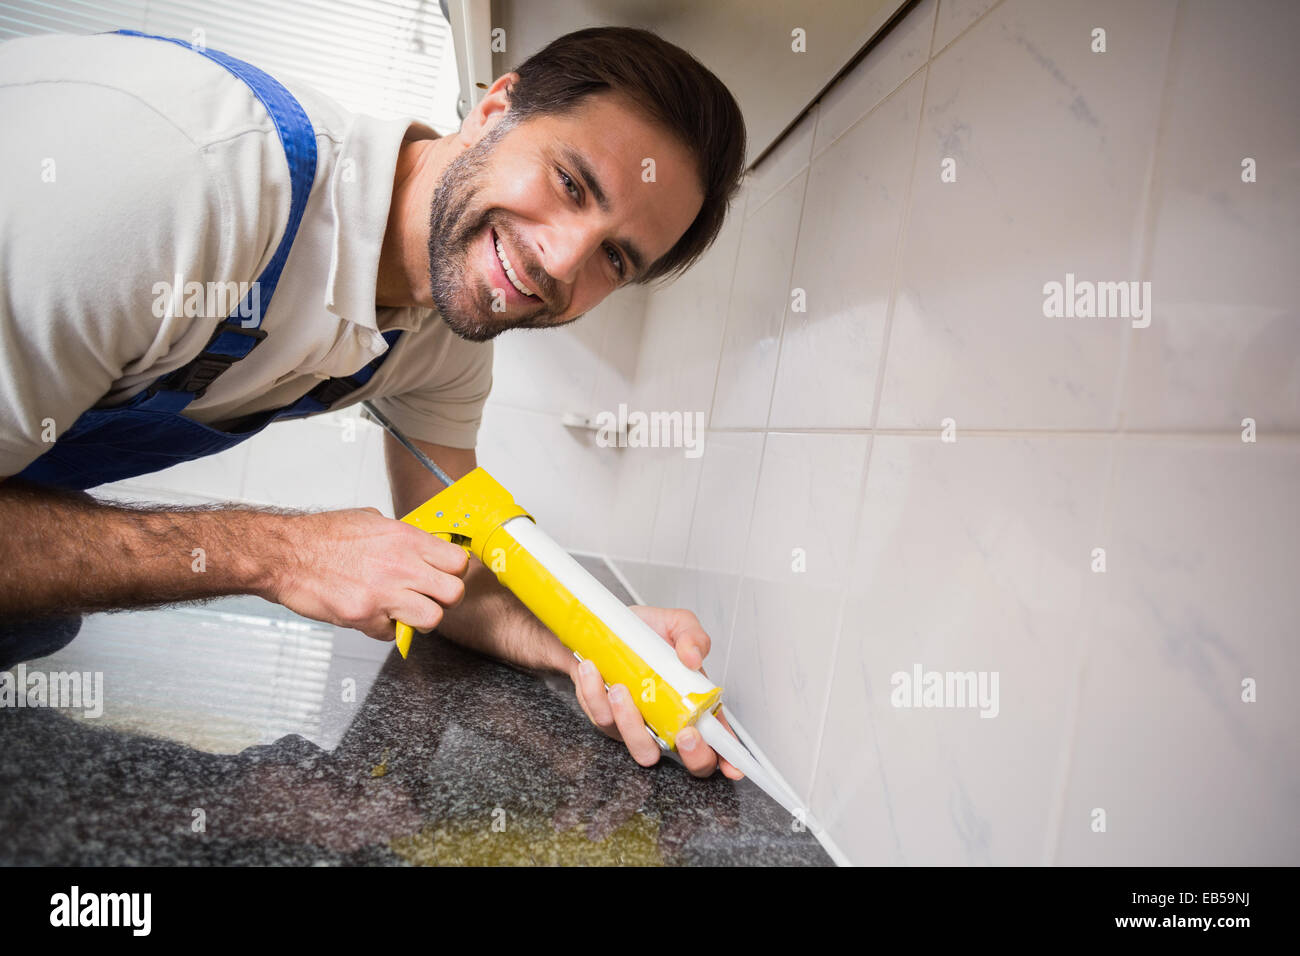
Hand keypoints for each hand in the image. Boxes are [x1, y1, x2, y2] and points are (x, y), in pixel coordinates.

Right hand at [266, 507, 468, 639]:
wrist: (284, 556)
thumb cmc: (321, 536)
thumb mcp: (370, 520)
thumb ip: (400, 537)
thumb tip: (418, 548)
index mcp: (405, 539)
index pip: (457, 561)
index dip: (455, 571)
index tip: (447, 573)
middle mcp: (400, 566)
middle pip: (454, 593)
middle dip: (447, 598)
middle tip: (433, 597)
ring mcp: (383, 594)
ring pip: (433, 619)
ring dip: (422, 618)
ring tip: (407, 611)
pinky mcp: (364, 617)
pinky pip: (391, 634)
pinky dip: (385, 629)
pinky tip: (373, 615)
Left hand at [569, 605, 743, 779]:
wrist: (599, 628)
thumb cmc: (641, 632)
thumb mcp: (676, 624)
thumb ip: (693, 636)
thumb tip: (694, 658)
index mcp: (693, 702)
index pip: (718, 739)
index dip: (730, 759)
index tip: (733, 768)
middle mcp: (668, 721)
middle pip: (689, 761)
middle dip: (692, 754)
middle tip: (687, 733)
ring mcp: (638, 726)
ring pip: (641, 748)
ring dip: (631, 721)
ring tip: (621, 687)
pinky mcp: (607, 720)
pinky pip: (602, 719)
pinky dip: (595, 694)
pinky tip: (592, 670)